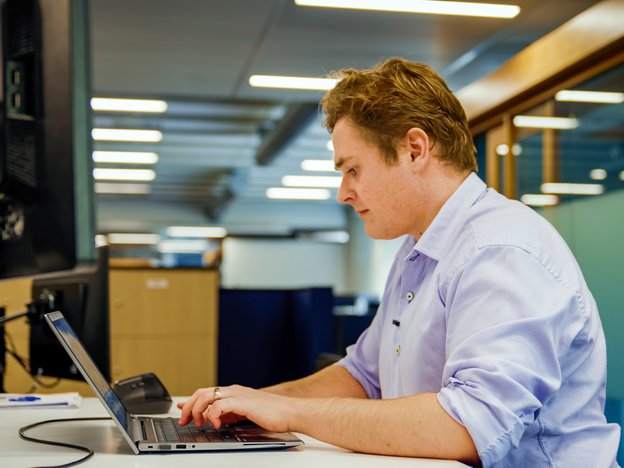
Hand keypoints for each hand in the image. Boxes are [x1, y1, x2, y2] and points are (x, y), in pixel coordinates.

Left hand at [177, 384, 293, 431]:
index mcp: (234, 392)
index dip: (192, 401)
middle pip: (203, 392)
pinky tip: (216, 424)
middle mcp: (234, 390)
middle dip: (190, 407)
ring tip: (200, 424)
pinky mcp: (243, 402)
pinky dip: (213, 415)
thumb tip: (218, 419)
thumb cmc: (273, 414)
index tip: (182, 409)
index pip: (207, 392)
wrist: (290, 412)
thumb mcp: (246, 414)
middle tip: (185, 421)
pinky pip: (220, 405)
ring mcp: (238, 395)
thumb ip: (231, 414)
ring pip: (208, 396)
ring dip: (199, 411)